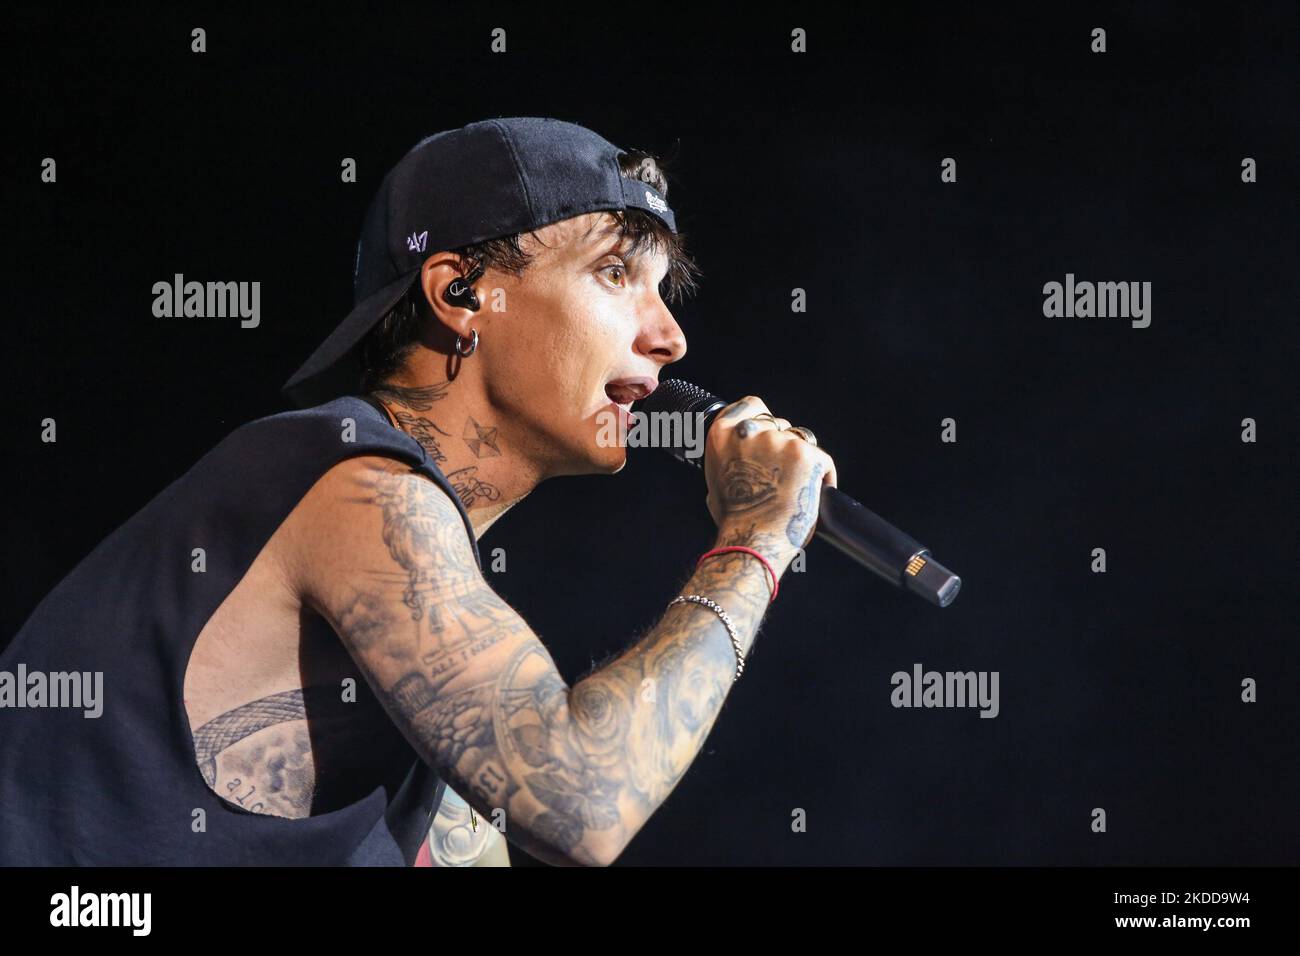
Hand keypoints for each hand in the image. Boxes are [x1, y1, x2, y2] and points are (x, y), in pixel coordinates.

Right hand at [703, 396, 837, 552]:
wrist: (754, 539)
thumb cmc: (734, 519)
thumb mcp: (715, 481)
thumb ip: (728, 459)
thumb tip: (737, 457)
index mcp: (723, 434)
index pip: (751, 405)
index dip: (764, 417)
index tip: (770, 430)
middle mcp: (751, 431)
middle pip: (780, 424)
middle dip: (784, 446)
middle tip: (781, 476)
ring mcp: (780, 440)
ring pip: (801, 442)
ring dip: (802, 461)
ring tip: (794, 489)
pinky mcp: (807, 454)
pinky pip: (823, 461)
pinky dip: (821, 477)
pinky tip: (812, 494)